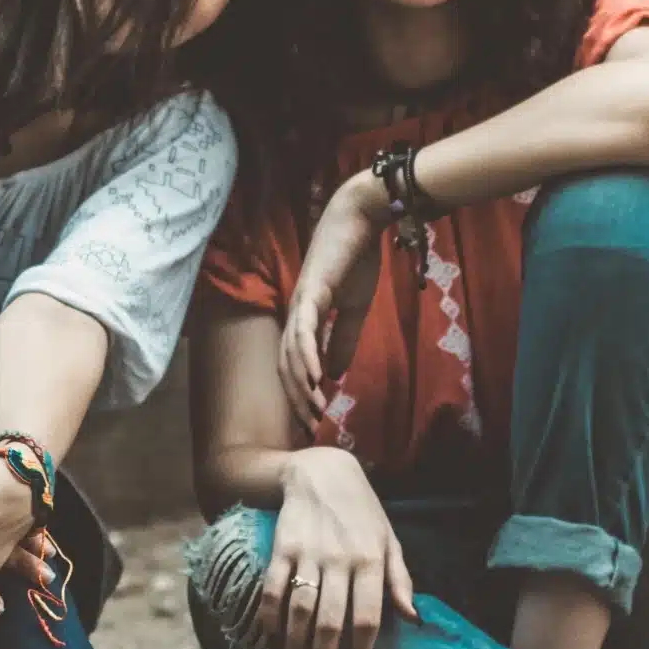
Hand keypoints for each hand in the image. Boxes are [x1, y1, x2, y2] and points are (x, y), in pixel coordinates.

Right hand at [255, 447, 416, 648]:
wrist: (322, 473)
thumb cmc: (362, 513)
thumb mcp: (389, 541)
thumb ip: (400, 580)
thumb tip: (413, 619)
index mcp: (371, 561)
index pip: (368, 617)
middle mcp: (340, 560)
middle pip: (331, 621)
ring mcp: (308, 554)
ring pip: (299, 610)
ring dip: (296, 644)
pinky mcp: (281, 549)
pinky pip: (272, 590)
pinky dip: (270, 619)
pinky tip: (272, 638)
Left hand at [281, 172, 387, 430]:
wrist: (360, 221)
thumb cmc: (355, 260)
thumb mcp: (352, 310)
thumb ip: (341, 341)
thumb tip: (332, 375)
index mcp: (304, 319)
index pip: (295, 364)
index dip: (302, 393)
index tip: (315, 419)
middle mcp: (295, 314)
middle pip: (287, 365)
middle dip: (298, 398)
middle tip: (312, 427)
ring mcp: (300, 302)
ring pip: (293, 353)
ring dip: (302, 385)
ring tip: (314, 410)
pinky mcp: (311, 291)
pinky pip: (305, 330)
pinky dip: (308, 356)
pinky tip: (315, 379)